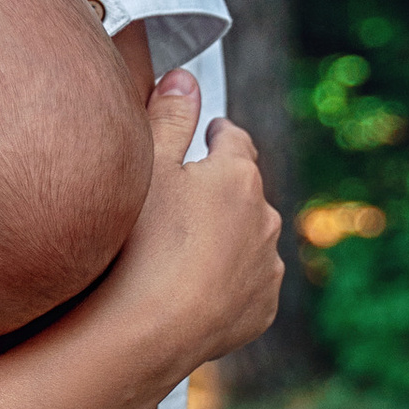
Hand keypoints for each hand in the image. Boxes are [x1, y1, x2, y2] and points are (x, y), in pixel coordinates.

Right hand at [94, 71, 282, 376]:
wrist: (150, 331)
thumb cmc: (141, 242)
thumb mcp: (145, 168)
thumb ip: (168, 117)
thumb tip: (184, 77)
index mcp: (237, 175)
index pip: (233, 139)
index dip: (217, 134)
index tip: (207, 136)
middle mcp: (264, 217)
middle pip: (244, 192)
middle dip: (221, 192)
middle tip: (184, 203)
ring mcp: (267, 267)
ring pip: (250, 241)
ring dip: (227, 239)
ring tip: (186, 254)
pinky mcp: (261, 311)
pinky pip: (247, 287)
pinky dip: (228, 284)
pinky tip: (195, 291)